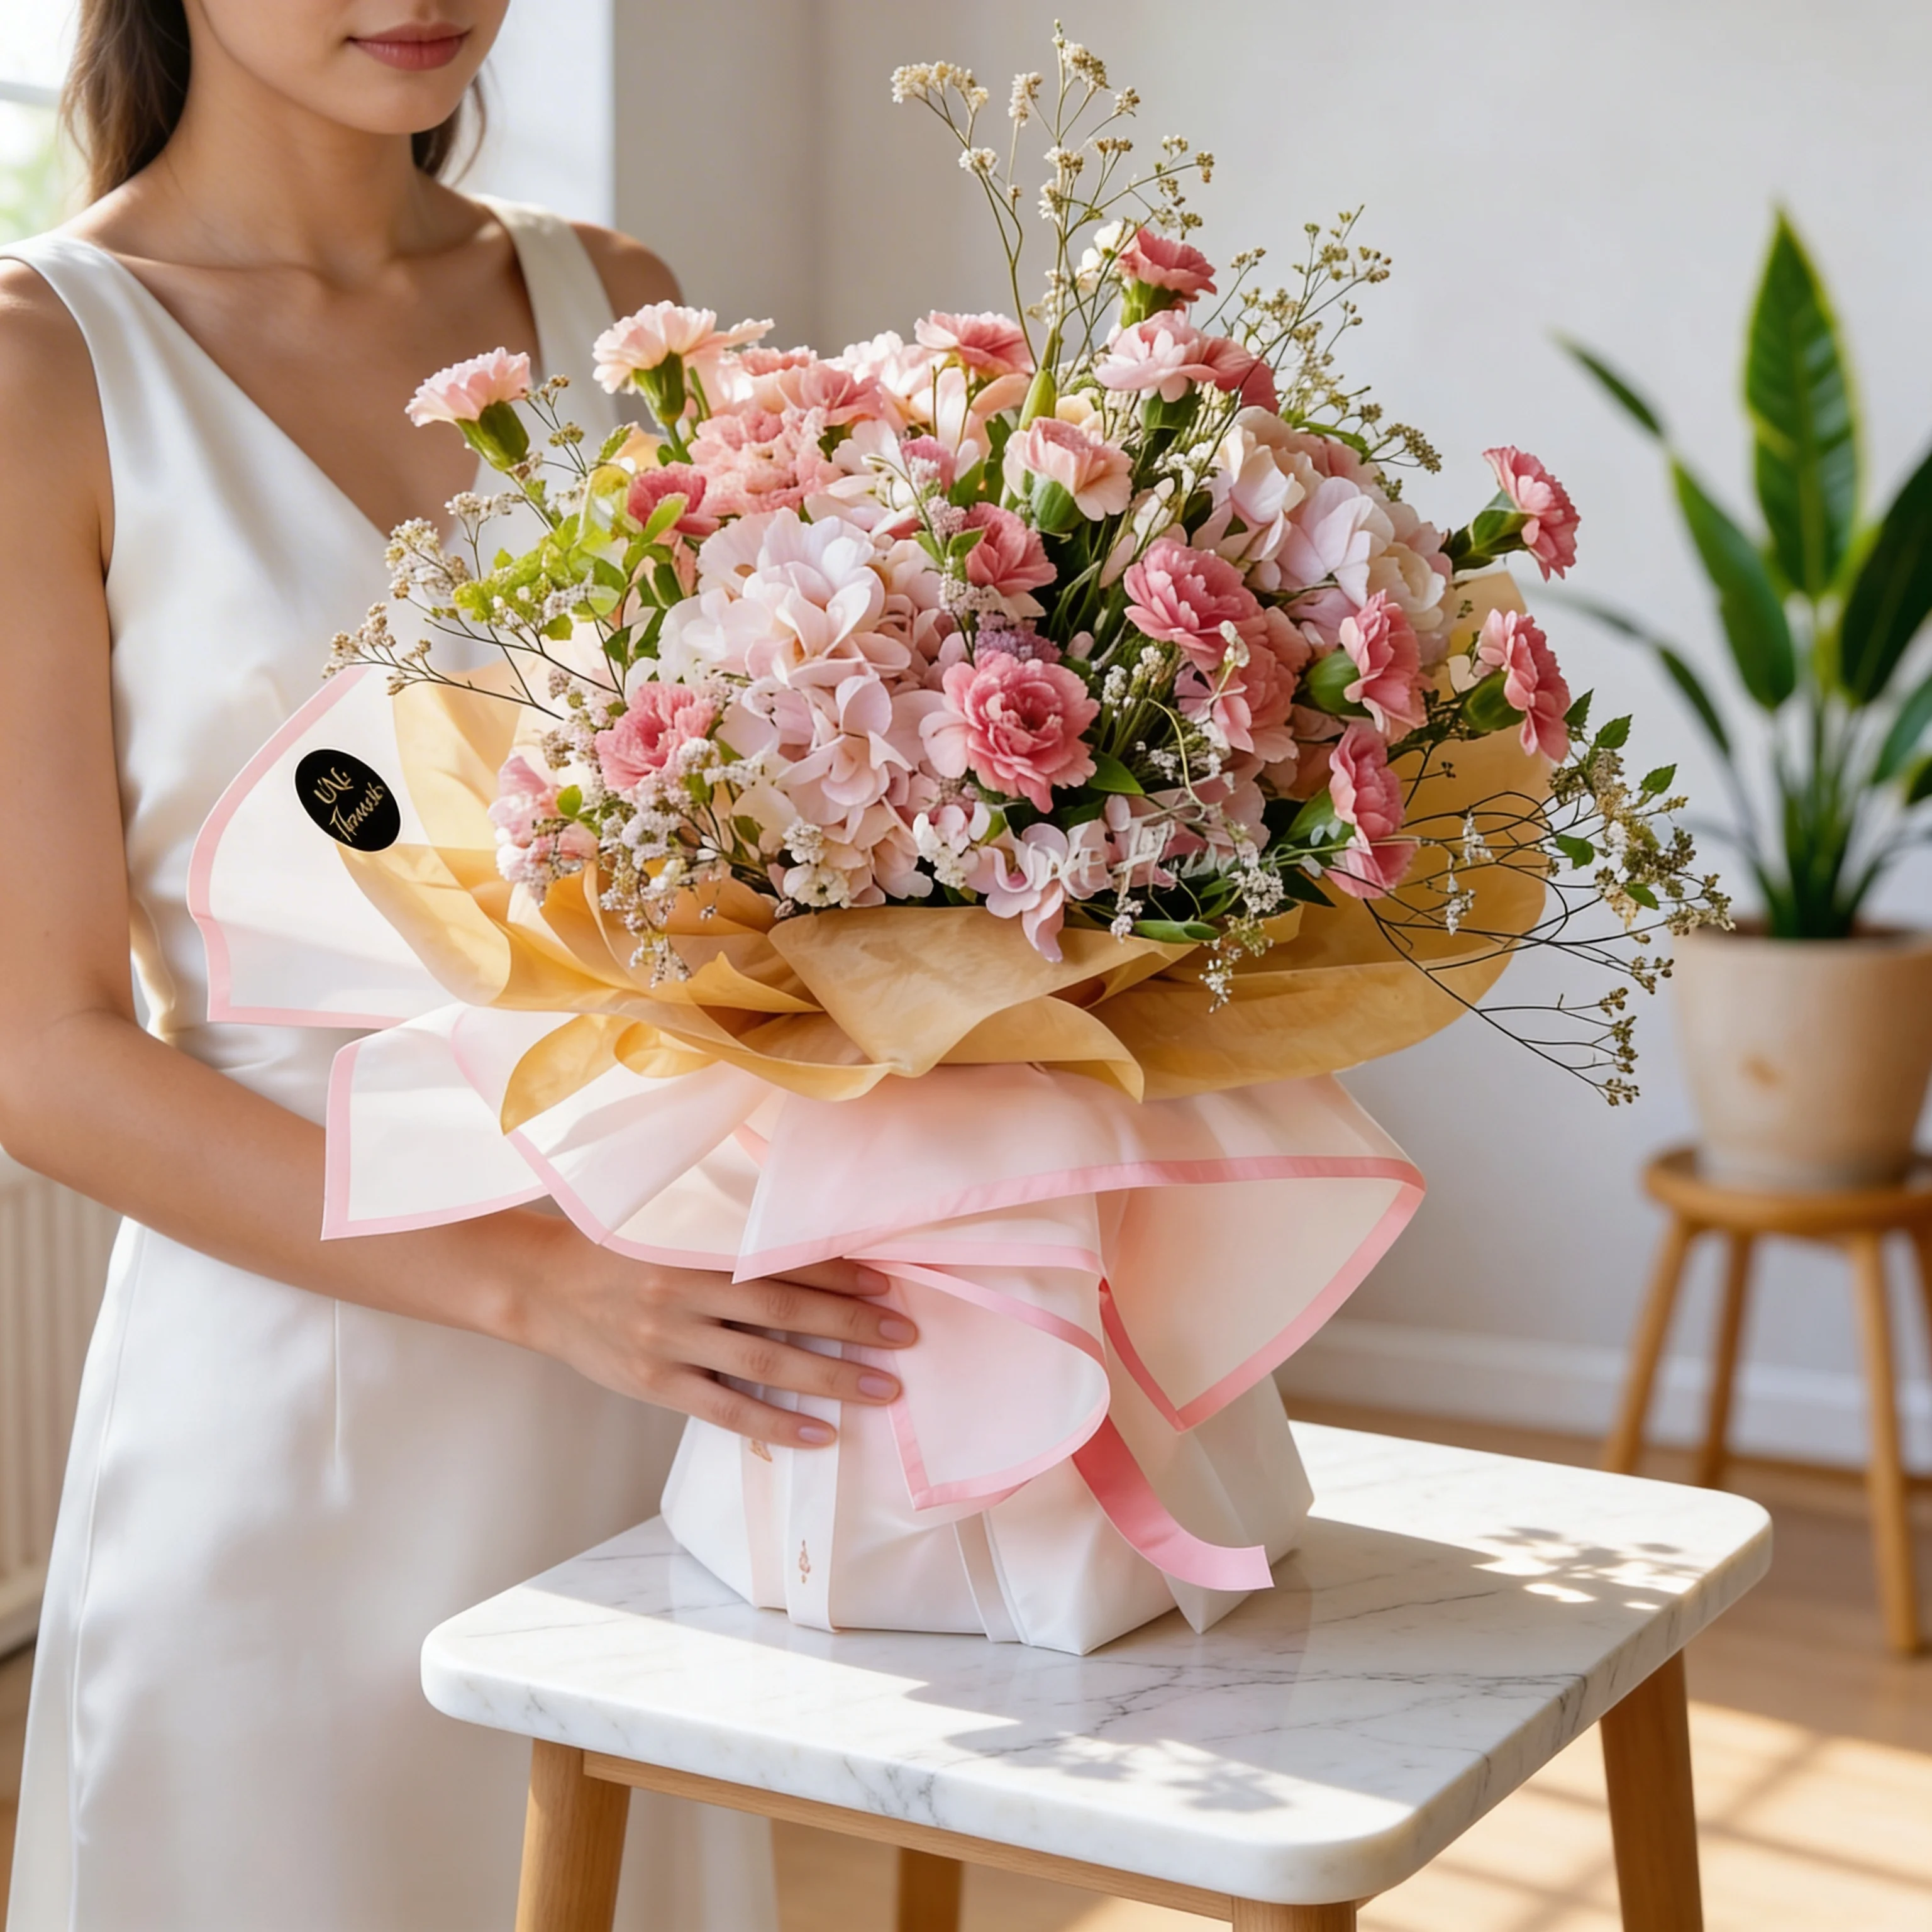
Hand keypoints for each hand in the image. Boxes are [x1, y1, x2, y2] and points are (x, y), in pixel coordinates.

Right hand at [515, 1224, 914, 1448]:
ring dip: (831, 1377)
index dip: (838, 1272)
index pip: (781, 1261)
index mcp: (695, 1246)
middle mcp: (685, 1292)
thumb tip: (813, 1248)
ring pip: (765, 1363)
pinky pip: (727, 1411)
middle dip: (851, 1324)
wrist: (543, 1286)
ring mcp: (670, 1342)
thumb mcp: (671, 1229)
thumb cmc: (618, 1250)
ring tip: (883, 1387)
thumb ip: (730, 1239)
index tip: (888, 1281)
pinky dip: (777, 1424)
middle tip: (905, 1335)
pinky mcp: (657, 1384)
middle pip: (784, 1310)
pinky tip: (821, 1433)